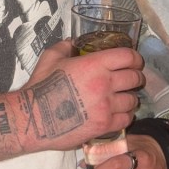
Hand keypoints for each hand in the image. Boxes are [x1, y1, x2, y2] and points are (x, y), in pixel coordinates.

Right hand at [21, 39, 145, 149]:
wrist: (32, 118)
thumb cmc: (40, 87)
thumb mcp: (51, 58)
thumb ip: (65, 47)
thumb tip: (73, 42)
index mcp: (94, 64)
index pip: (128, 57)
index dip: (135, 58)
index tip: (134, 61)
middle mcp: (104, 84)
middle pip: (135, 78)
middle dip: (135, 77)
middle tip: (131, 79)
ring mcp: (106, 106)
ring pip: (133, 100)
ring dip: (130, 98)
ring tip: (123, 98)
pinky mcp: (104, 126)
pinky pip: (126, 119)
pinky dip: (125, 116)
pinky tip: (117, 113)